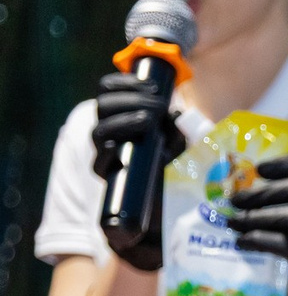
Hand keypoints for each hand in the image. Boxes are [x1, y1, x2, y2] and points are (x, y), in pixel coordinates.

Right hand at [89, 71, 182, 271]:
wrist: (168, 213)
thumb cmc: (175, 172)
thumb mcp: (180, 146)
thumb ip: (176, 130)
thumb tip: (178, 116)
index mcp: (121, 119)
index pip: (109, 92)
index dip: (122, 83)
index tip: (147, 82)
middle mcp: (110, 137)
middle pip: (101, 108)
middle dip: (127, 100)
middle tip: (155, 104)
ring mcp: (107, 158)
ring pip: (99, 133)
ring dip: (122, 122)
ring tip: (148, 120)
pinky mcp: (110, 180)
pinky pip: (102, 164)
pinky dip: (111, 154)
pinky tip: (123, 149)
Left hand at [227, 152, 287, 295]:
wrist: (282, 295)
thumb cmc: (271, 250)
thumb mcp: (272, 220)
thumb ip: (261, 201)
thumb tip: (226, 182)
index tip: (259, 170)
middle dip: (262, 192)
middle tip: (233, 201)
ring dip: (256, 217)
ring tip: (233, 223)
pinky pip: (287, 244)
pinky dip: (259, 239)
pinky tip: (242, 243)